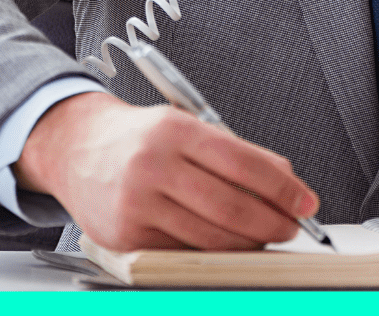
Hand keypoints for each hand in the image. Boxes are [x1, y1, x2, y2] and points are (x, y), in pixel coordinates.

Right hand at [12, 91, 317, 251]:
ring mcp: (136, 205)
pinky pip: (182, 253)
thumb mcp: (184, 126)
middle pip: (230, 207)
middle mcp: (151, 166)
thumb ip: (234, 151)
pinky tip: (225, 244)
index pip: (242, 162)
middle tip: (292, 225)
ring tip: (265, 236)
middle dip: (272, 222)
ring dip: (248, 243)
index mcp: (173, 131)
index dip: (282, 187)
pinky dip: (211, 252)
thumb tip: (285, 181)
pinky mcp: (126, 237)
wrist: (74, 148)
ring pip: (209, 238)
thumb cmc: (137, 138)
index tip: (305, 201)